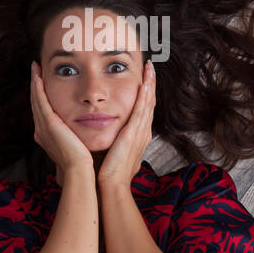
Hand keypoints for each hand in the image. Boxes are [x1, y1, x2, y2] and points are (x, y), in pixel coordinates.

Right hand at [30, 61, 93, 178]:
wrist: (79, 170)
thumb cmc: (83, 161)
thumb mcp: (76, 144)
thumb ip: (76, 135)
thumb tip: (85, 127)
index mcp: (47, 135)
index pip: (42, 110)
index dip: (41, 95)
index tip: (42, 80)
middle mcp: (41, 130)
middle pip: (36, 102)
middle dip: (35, 85)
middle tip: (35, 68)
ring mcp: (43, 126)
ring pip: (36, 99)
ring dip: (34, 82)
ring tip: (35, 68)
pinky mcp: (48, 124)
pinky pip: (40, 101)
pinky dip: (37, 88)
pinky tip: (37, 76)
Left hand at [98, 59, 154, 187]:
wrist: (110, 185)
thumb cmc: (107, 173)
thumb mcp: (111, 153)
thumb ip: (110, 142)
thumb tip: (103, 137)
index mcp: (136, 136)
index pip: (142, 110)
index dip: (144, 94)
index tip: (143, 79)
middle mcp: (142, 132)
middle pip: (149, 103)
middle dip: (150, 84)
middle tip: (150, 67)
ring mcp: (141, 132)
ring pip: (148, 103)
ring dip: (150, 84)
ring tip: (150, 68)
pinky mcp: (135, 133)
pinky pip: (142, 109)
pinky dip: (145, 94)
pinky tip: (146, 81)